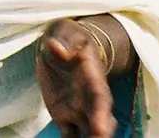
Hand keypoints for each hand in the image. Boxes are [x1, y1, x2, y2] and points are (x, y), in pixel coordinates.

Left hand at [36, 19, 115, 137]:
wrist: (64, 45)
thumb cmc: (69, 37)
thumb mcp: (66, 31)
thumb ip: (63, 40)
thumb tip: (56, 49)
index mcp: (93, 80)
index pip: (100, 100)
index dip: (102, 115)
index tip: (102, 129)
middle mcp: (90, 100)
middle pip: (99, 123)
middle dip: (99, 134)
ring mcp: (78, 111)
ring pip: (87, 133)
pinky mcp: (63, 117)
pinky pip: (68, 136)